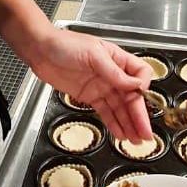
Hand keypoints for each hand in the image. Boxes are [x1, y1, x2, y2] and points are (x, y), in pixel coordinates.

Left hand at [27, 29, 152, 142]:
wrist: (41, 51)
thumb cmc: (66, 44)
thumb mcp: (93, 54)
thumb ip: (114, 72)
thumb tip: (135, 85)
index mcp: (118, 59)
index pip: (140, 73)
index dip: (142, 86)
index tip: (140, 95)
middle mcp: (113, 74)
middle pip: (131, 97)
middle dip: (139, 115)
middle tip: (145, 134)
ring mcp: (101, 87)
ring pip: (120, 108)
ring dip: (128, 124)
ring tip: (135, 141)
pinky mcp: (89, 97)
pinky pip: (105, 112)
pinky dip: (113, 123)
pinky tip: (120, 134)